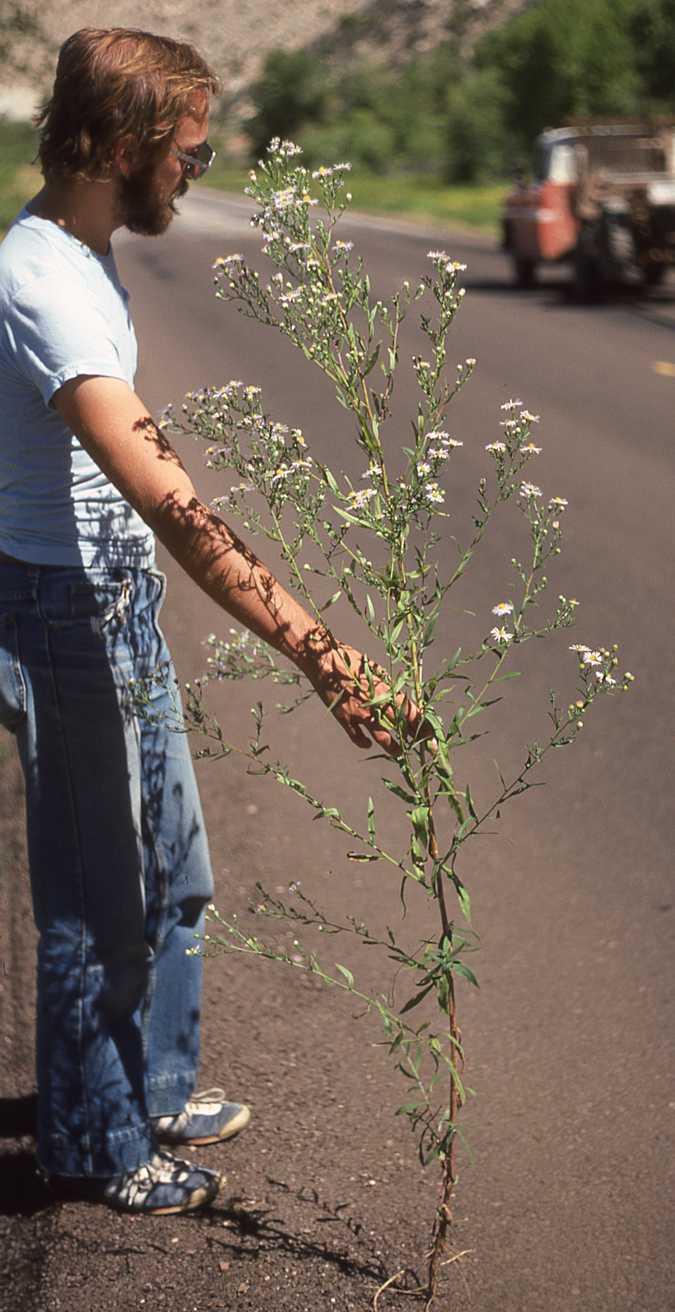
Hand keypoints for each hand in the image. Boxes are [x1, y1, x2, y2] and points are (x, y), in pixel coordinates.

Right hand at [307, 640, 422, 755]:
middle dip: (416, 739)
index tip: (434, 738)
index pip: (413, 713)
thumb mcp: (376, 671)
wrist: (323, 660)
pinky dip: (364, 743)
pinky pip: (357, 737)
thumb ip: (389, 688)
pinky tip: (368, 745)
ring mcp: (360, 714)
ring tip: (400, 754)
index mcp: (388, 690)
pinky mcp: (344, 718)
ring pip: (383, 738)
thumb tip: (401, 700)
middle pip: (402, 728)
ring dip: (394, 748)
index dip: (425, 727)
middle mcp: (377, 704)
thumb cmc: (351, 661)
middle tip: (424, 749)